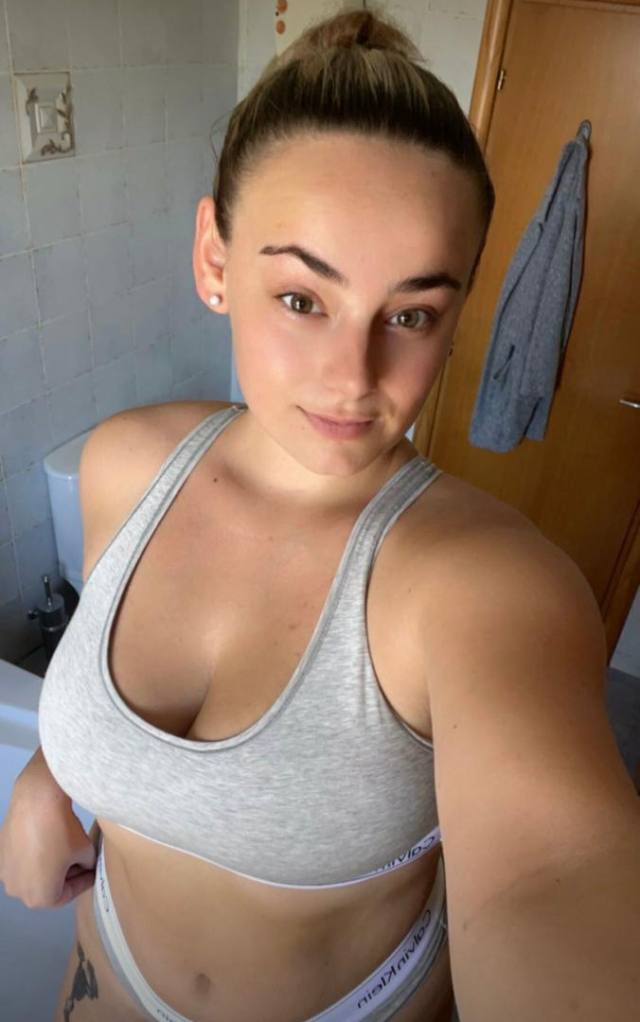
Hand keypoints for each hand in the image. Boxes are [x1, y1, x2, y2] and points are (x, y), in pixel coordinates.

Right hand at [0, 765, 96, 908]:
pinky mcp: (0, 855)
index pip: (67, 894)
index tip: (92, 871)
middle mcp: (18, 891)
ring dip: (49, 866)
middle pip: (47, 887)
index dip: (83, 881)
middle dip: (66, 876)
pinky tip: (47, 841)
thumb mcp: (86, 852)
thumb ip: (87, 865)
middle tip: (81, 862)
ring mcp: (5, 873)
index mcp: (40, 898)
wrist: (36, 802)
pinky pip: (22, 860)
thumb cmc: (63, 832)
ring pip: (33, 874)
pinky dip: (35, 855)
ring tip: (65, 851)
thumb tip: (84, 863)